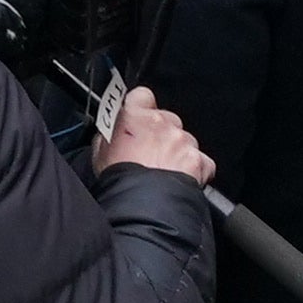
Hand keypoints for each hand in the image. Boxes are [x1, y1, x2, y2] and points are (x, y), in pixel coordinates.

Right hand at [95, 87, 216, 189]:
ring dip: (178, 152)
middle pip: (167, 119)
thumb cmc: (118, 180)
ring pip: (185, 140)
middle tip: (152, 155)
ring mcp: (181, 140)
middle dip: (163, 134)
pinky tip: (182, 181)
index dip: (142, 107)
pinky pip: (202, 162)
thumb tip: (112, 132)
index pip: (143, 96)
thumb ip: (109, 134)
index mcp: (134, 116)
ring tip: (166, 173)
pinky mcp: (198, 160)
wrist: (141, 207)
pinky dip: (196, 170)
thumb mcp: (100, 152)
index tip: (140, 120)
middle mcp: (161, 122)